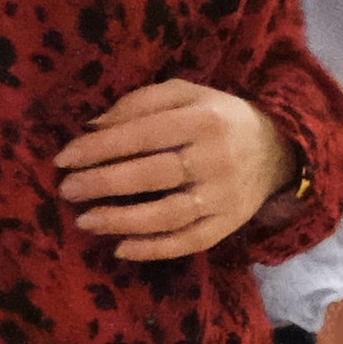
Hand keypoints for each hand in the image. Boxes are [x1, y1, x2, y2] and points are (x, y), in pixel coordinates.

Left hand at [56, 81, 294, 260]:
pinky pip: (189, 242)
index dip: (100, 147)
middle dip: (104, 183)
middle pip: (153, 174)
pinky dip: (154, 249)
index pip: (143, 134)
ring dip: (122, 221)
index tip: (64, 158)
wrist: (278, 148)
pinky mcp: (229, 225)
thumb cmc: (218, 117)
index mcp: (204, 119)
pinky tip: (121, 249)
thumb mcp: (186, 94)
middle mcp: (216, 158)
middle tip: (68, 190)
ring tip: (85, 221)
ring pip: (169, 215)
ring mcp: (224, 196)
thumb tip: (93, 127)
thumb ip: (141, 103)